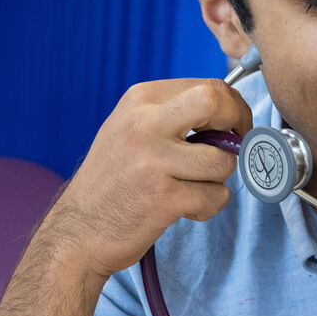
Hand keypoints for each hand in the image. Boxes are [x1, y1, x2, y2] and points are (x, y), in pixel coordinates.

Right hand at [42, 78, 251, 278]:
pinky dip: (207, 207)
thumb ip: (174, 115)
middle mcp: (144, 123)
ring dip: (218, 179)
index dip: (232, 106)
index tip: (233, 127)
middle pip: (215, 101)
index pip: (206, 85)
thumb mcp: (131, 129)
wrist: (78, 230)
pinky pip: (215, 196)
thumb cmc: (112, 181)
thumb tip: (229, 112)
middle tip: (233, 145)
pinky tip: (183, 209)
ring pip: (223, 160)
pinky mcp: (162, 197)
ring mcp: (153, 160)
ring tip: (192, 187)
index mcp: (139, 100)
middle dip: (238, 123)